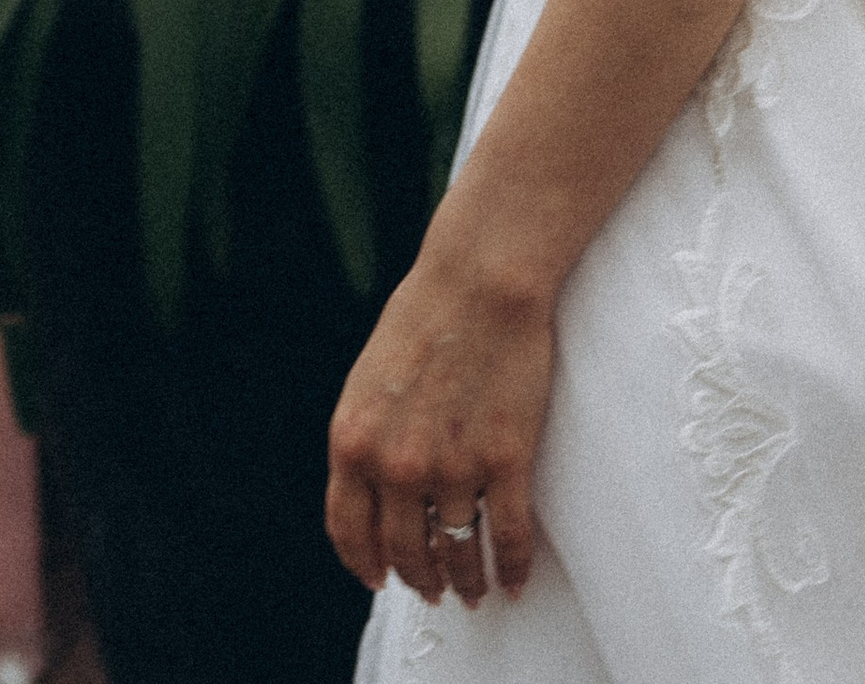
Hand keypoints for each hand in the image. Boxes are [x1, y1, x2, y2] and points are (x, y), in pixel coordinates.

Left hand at [326, 232, 553, 607]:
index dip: (365, 563)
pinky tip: (514, 579)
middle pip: (403, 551)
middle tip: (434, 589)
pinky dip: (511, 567)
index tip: (379, 577)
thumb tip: (378, 485)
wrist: (483, 275)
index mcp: (353, 443)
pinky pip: (506, 536)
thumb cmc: (429, 312)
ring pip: (455, 551)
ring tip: (472, 589)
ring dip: (464, 579)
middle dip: (419, 578)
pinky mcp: (504, 459)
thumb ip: (369, 435)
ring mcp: (451, 468)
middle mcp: (395, 467)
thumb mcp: (370, 376)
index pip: (349, 531)